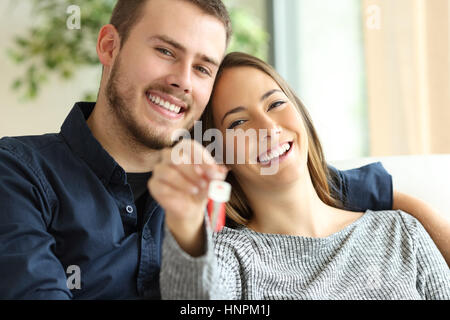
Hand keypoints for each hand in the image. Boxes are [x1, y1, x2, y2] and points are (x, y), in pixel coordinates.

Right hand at [148, 139, 227, 255]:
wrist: (191, 206)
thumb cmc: (202, 187)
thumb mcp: (213, 181)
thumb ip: (217, 174)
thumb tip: (222, 170)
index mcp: (184, 150)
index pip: (189, 146)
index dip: (201, 157)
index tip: (213, 171)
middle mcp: (169, 156)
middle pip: (175, 157)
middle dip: (192, 170)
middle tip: (205, 183)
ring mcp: (160, 170)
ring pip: (167, 172)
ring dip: (184, 182)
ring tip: (197, 190)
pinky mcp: (154, 185)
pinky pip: (161, 186)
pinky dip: (176, 192)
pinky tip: (186, 196)